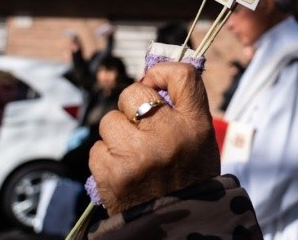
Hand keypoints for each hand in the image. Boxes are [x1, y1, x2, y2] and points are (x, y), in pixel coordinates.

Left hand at [89, 62, 220, 214]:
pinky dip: (106, 159)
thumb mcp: (200, 138)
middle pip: (134, 93)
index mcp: (196, 125)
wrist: (180, 224)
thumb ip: (182, 106)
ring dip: (117, 134)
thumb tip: (150, 77)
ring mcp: (139, 155)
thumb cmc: (189, 175)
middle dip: (132, 106)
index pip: (182, 76)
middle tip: (141, 125)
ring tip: (133, 153)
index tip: (154, 82)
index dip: (161, 72)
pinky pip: (97, 149)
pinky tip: (123, 171)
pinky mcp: (113, 174)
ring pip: (110, 120)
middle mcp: (169, 136)